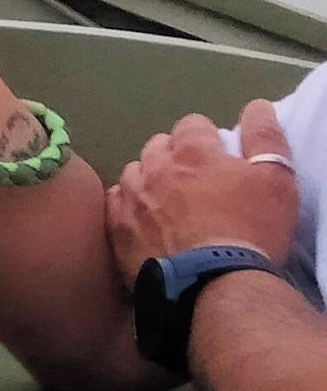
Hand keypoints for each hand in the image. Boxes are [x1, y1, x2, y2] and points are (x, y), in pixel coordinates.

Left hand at [108, 102, 300, 282]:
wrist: (215, 283)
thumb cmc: (251, 229)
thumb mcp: (276, 180)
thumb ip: (265, 138)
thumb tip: (256, 107)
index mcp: (191, 151)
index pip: (193, 125)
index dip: (208, 140)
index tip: (219, 159)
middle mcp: (153, 166)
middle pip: (159, 147)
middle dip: (175, 158)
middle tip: (197, 184)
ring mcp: (130, 196)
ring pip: (134, 173)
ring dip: (150, 181)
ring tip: (170, 204)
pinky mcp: (116, 227)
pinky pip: (116, 203)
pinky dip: (129, 206)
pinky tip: (143, 221)